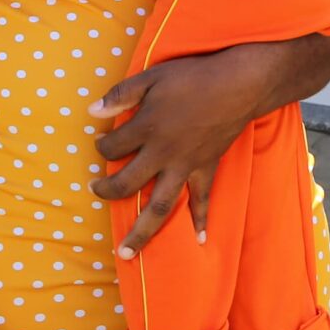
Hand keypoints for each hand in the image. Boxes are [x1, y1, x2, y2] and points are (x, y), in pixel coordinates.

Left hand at [90, 47, 274, 255]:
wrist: (238, 84)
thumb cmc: (192, 77)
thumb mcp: (151, 76)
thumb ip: (121, 95)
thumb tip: (91, 111)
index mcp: (146, 129)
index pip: (112, 148)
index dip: (102, 146)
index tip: (102, 142)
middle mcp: (162, 154)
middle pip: (127, 184)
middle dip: (107, 191)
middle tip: (95, 191)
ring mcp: (185, 166)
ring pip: (160, 206)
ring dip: (142, 231)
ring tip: (127, 253)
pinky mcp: (206, 169)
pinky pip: (202, 200)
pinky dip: (200, 220)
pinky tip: (198, 239)